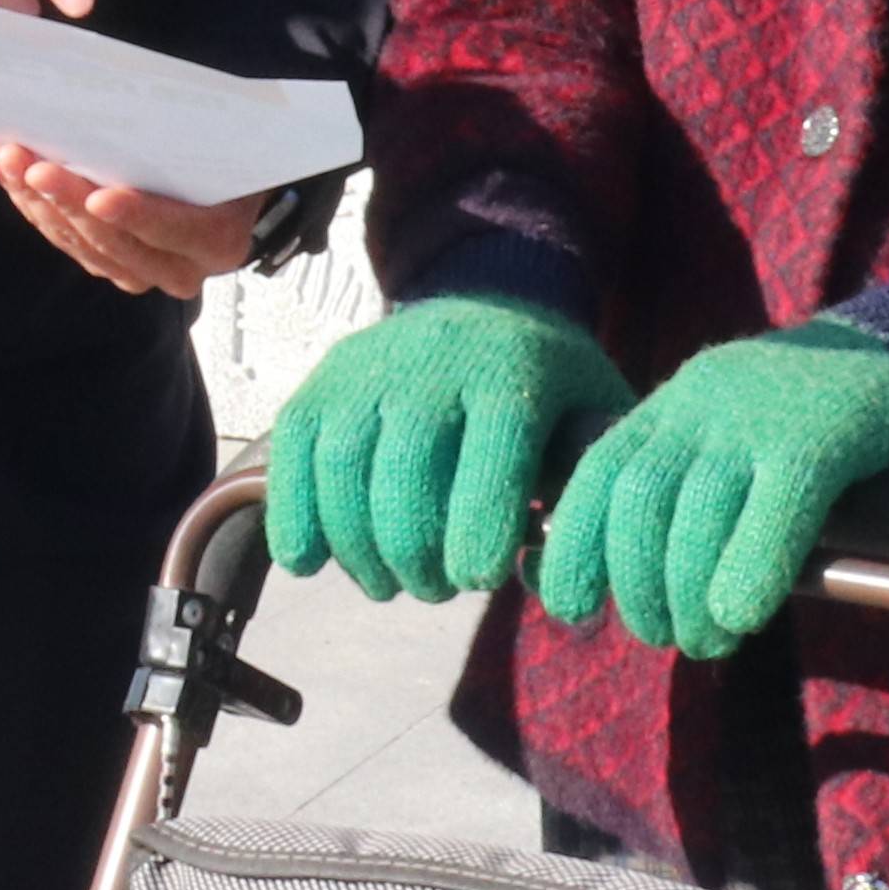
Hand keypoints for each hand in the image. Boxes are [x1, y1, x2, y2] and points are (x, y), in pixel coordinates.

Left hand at [0, 143, 269, 298]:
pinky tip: (3, 171)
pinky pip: (64, 238)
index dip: (135, 215)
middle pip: (114, 240)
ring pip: (79, 242)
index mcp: (218, 238)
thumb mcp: (220, 135)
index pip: (173, 229)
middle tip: (30, 164)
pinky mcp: (106, 262)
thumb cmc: (222, 146)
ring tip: (5, 159)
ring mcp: (139, 271)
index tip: (98, 196)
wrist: (225, 175)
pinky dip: (31, 203)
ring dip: (36, 200)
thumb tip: (132, 98)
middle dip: (66, 200)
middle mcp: (180, 269)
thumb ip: (187, 132)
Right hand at [262, 298, 641, 600]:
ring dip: (358, 547)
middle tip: (435, 589)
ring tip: (387, 584)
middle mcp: (433, 364)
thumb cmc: (549, 385)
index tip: (478, 578)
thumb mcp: (595, 414)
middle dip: (415, 553)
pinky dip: (292, 516)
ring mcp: (368, 370)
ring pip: (343, 468)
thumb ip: (590, 489)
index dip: (479, 526)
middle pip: (406, 471)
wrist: (488, 299)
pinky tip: (309, 562)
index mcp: (512, 375)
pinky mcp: (322, 381)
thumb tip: (567, 577)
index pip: (492, 454)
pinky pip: (293, 452)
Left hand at [537, 323, 888, 657]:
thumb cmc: (808, 427)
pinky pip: (779, 505)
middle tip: (662, 636)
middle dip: (637, 581)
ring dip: (689, 593)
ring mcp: (763, 415)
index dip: (574, 544)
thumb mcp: (727, 443)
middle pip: (640, 498)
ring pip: (699, 510)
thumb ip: (681, 498)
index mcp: (672, 408)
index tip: (572, 606)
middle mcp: (705, 403)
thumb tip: (628, 591)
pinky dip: (752, 567)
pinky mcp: (827, 433)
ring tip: (707, 640)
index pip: (596, 473)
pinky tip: (745, 613)